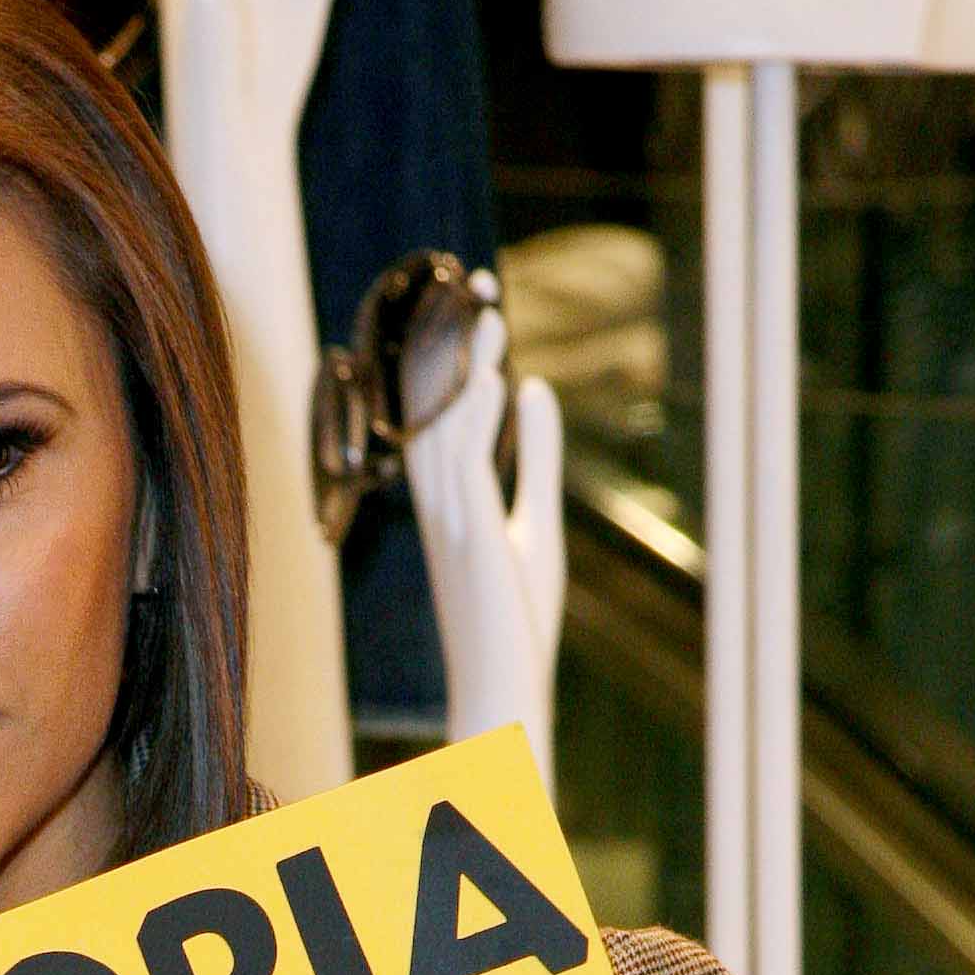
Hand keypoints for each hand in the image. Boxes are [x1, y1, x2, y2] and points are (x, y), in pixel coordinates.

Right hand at [400, 307, 566, 789]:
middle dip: (453, 345)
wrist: (503, 691)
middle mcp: (439, 508)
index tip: (481, 306)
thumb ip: (535, 458)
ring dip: (468, 366)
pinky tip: (498, 378)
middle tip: (476, 283)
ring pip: (444, 427)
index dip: (457, 358)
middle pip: (436, 407)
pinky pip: (465, 466)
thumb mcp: (536, 524)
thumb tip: (538, 390)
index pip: (443, 416)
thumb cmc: (516, 623)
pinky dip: (475, 418)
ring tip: (491, 311)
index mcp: (449, 506)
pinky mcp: (471, 540)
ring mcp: (449, 524)